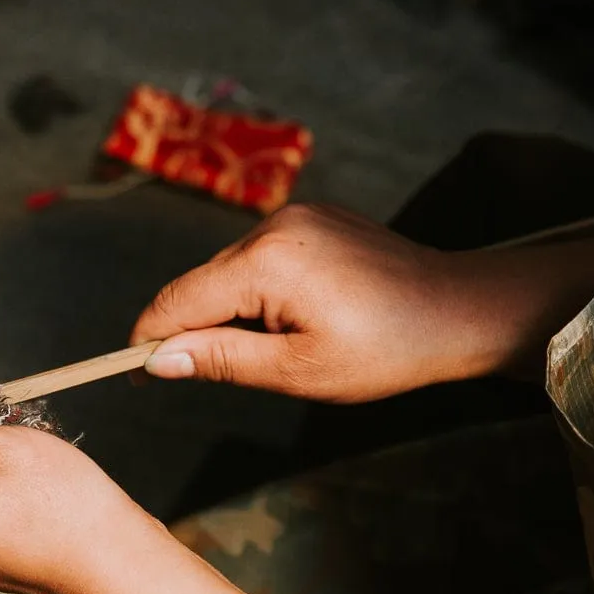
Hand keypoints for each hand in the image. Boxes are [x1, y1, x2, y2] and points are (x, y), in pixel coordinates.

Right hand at [130, 203, 496, 402]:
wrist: (459, 310)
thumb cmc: (388, 349)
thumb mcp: (299, 371)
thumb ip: (222, 360)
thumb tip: (158, 360)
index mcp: (266, 262)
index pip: (176, 300)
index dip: (149, 340)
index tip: (133, 374)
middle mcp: (274, 226)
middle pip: (200, 283)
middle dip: (197, 328)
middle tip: (216, 376)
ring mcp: (296, 216)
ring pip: (230, 271)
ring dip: (233, 310)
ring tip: (282, 346)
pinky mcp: (315, 217)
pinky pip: (262, 256)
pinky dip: (261, 290)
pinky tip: (301, 317)